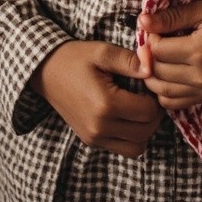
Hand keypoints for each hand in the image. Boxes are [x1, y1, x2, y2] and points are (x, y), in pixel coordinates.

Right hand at [29, 40, 163, 157]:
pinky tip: (127, 115)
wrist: (46, 71)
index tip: (149, 84)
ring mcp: (94, 138)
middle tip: (148, 95)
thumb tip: (152, 68)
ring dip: (144, 130)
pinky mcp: (90, 141)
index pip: (148, 112)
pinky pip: (121, 149)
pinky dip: (131, 137)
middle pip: (145, 132)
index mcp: (105, 104)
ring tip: (139, 107)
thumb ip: (130, 61)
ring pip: (136, 148)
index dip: (155, 97)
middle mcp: (100, 127)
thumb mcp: (103, 52)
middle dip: (153, 115)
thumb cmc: (75, 58)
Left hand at [138, 0, 201, 110]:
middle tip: (154, 41)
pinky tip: (167, 74)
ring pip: (162, 91)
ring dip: (152, 76)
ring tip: (157, 57)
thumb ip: (172, 17)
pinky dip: (164, 92)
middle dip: (149, 56)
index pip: (158, 51)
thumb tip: (142, 21)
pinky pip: (175, 103)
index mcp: (201, 50)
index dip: (150, 37)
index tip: (155, 27)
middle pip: (158, 72)